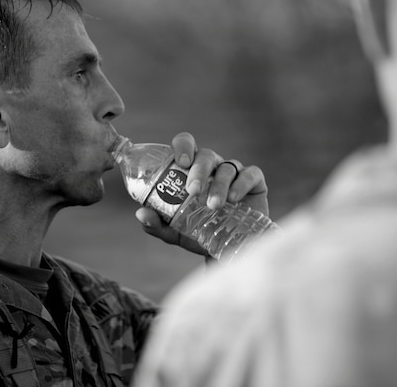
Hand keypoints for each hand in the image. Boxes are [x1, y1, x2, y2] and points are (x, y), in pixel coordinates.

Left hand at [135, 132, 268, 256]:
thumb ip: (157, 223)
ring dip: (219, 185)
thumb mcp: (175, 231)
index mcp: (191, 170)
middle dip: (199, 170)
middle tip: (192, 190)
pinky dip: (242, 184)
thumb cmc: (199, 234)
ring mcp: (234, 173)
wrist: (227, 252)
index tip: (179, 162)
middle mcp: (213, 167)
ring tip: (213, 206)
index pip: (186, 145)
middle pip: (206, 155)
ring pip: (227, 167)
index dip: (183, 147)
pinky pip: (251, 174)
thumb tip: (141, 213)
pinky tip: (234, 199)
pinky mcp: (255, 183)